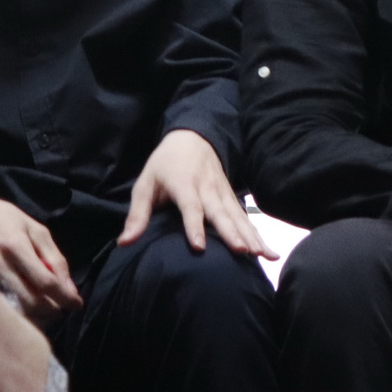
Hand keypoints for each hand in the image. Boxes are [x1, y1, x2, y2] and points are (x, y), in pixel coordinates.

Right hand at [0, 192, 82, 327]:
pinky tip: (29, 305)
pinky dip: (21, 312)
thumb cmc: (7, 219)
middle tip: (62, 306)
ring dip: (38, 314)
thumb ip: (55, 259)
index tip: (77, 304)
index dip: (64, 297)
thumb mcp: (37, 230)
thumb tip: (69, 289)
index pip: (44, 281)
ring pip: (17, 310)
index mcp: (15, 246)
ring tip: (48, 305)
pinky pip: (4, 307)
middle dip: (52, 309)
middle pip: (31, 302)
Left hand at [120, 129, 276, 257]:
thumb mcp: (145, 184)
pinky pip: (245, 218)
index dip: (194, 226)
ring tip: (264, 255)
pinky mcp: (232, 197)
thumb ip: (137, 214)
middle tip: (244, 252)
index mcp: (183, 184)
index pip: (191, 207)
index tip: (200, 247)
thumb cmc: (164, 165)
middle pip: (221, 213)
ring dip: (252, 236)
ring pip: (238, 216)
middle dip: (233, 233)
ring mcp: (223, 192)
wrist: (193, 136)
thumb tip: (123, 243)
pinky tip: (267, 252)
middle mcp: (207, 188)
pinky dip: (257, 234)